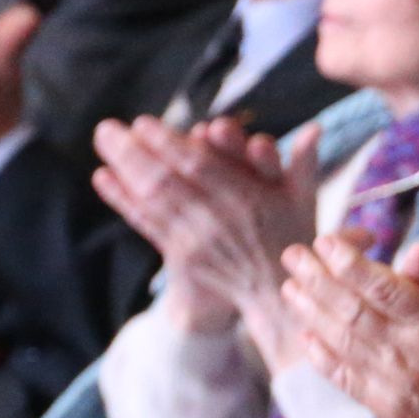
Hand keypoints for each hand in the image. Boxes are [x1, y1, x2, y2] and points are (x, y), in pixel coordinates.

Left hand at [93, 115, 318, 334]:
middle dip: (133, 152)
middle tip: (108, 127)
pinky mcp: (183, 256)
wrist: (277, 294)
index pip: (200, 167)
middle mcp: (219, 220)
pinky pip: (147, 224)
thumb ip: (304, 162)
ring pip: (152, 200)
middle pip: (166, 181)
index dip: (168, 144)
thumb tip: (315, 129)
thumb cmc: (292, 239)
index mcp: (249, 201)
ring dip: (122, 169)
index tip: (144, 123)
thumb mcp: (305, 200)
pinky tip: (103, 178)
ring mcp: (197, 241)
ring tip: (104, 141)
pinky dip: (123, 200)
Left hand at [279, 231, 418, 417]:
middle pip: (348, 306)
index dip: (348, 261)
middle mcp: (407, 348)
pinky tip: (307, 339)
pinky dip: (322, 357)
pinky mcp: (388, 407)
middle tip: (291, 254)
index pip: (380, 284)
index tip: (324, 241)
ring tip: (289, 289)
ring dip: (311, 311)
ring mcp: (393, 380)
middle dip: (316, 277)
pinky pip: (345, 378)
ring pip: (340, 339)